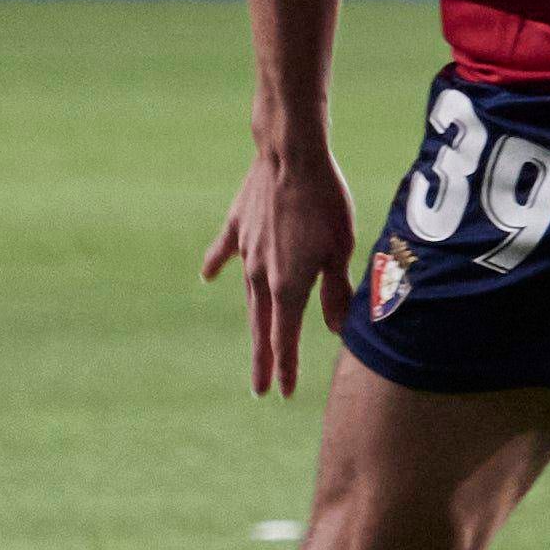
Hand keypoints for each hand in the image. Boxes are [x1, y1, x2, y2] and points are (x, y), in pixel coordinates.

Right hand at [201, 142, 356, 397]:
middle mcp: (260, 275)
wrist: (290, 156)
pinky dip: (217, 266)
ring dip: (252, 320)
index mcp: (287, 284)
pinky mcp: (237, 227)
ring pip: (247, 294)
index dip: (284, 367)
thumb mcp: (342, 251)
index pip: (284, 338)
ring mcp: (245, 251)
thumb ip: (336, 293)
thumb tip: (335, 329)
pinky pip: (224, 254)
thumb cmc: (326, 202)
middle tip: (258, 388)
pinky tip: (207, 278)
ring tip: (254, 341)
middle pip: (261, 325)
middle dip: (264, 358)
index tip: (280, 394)